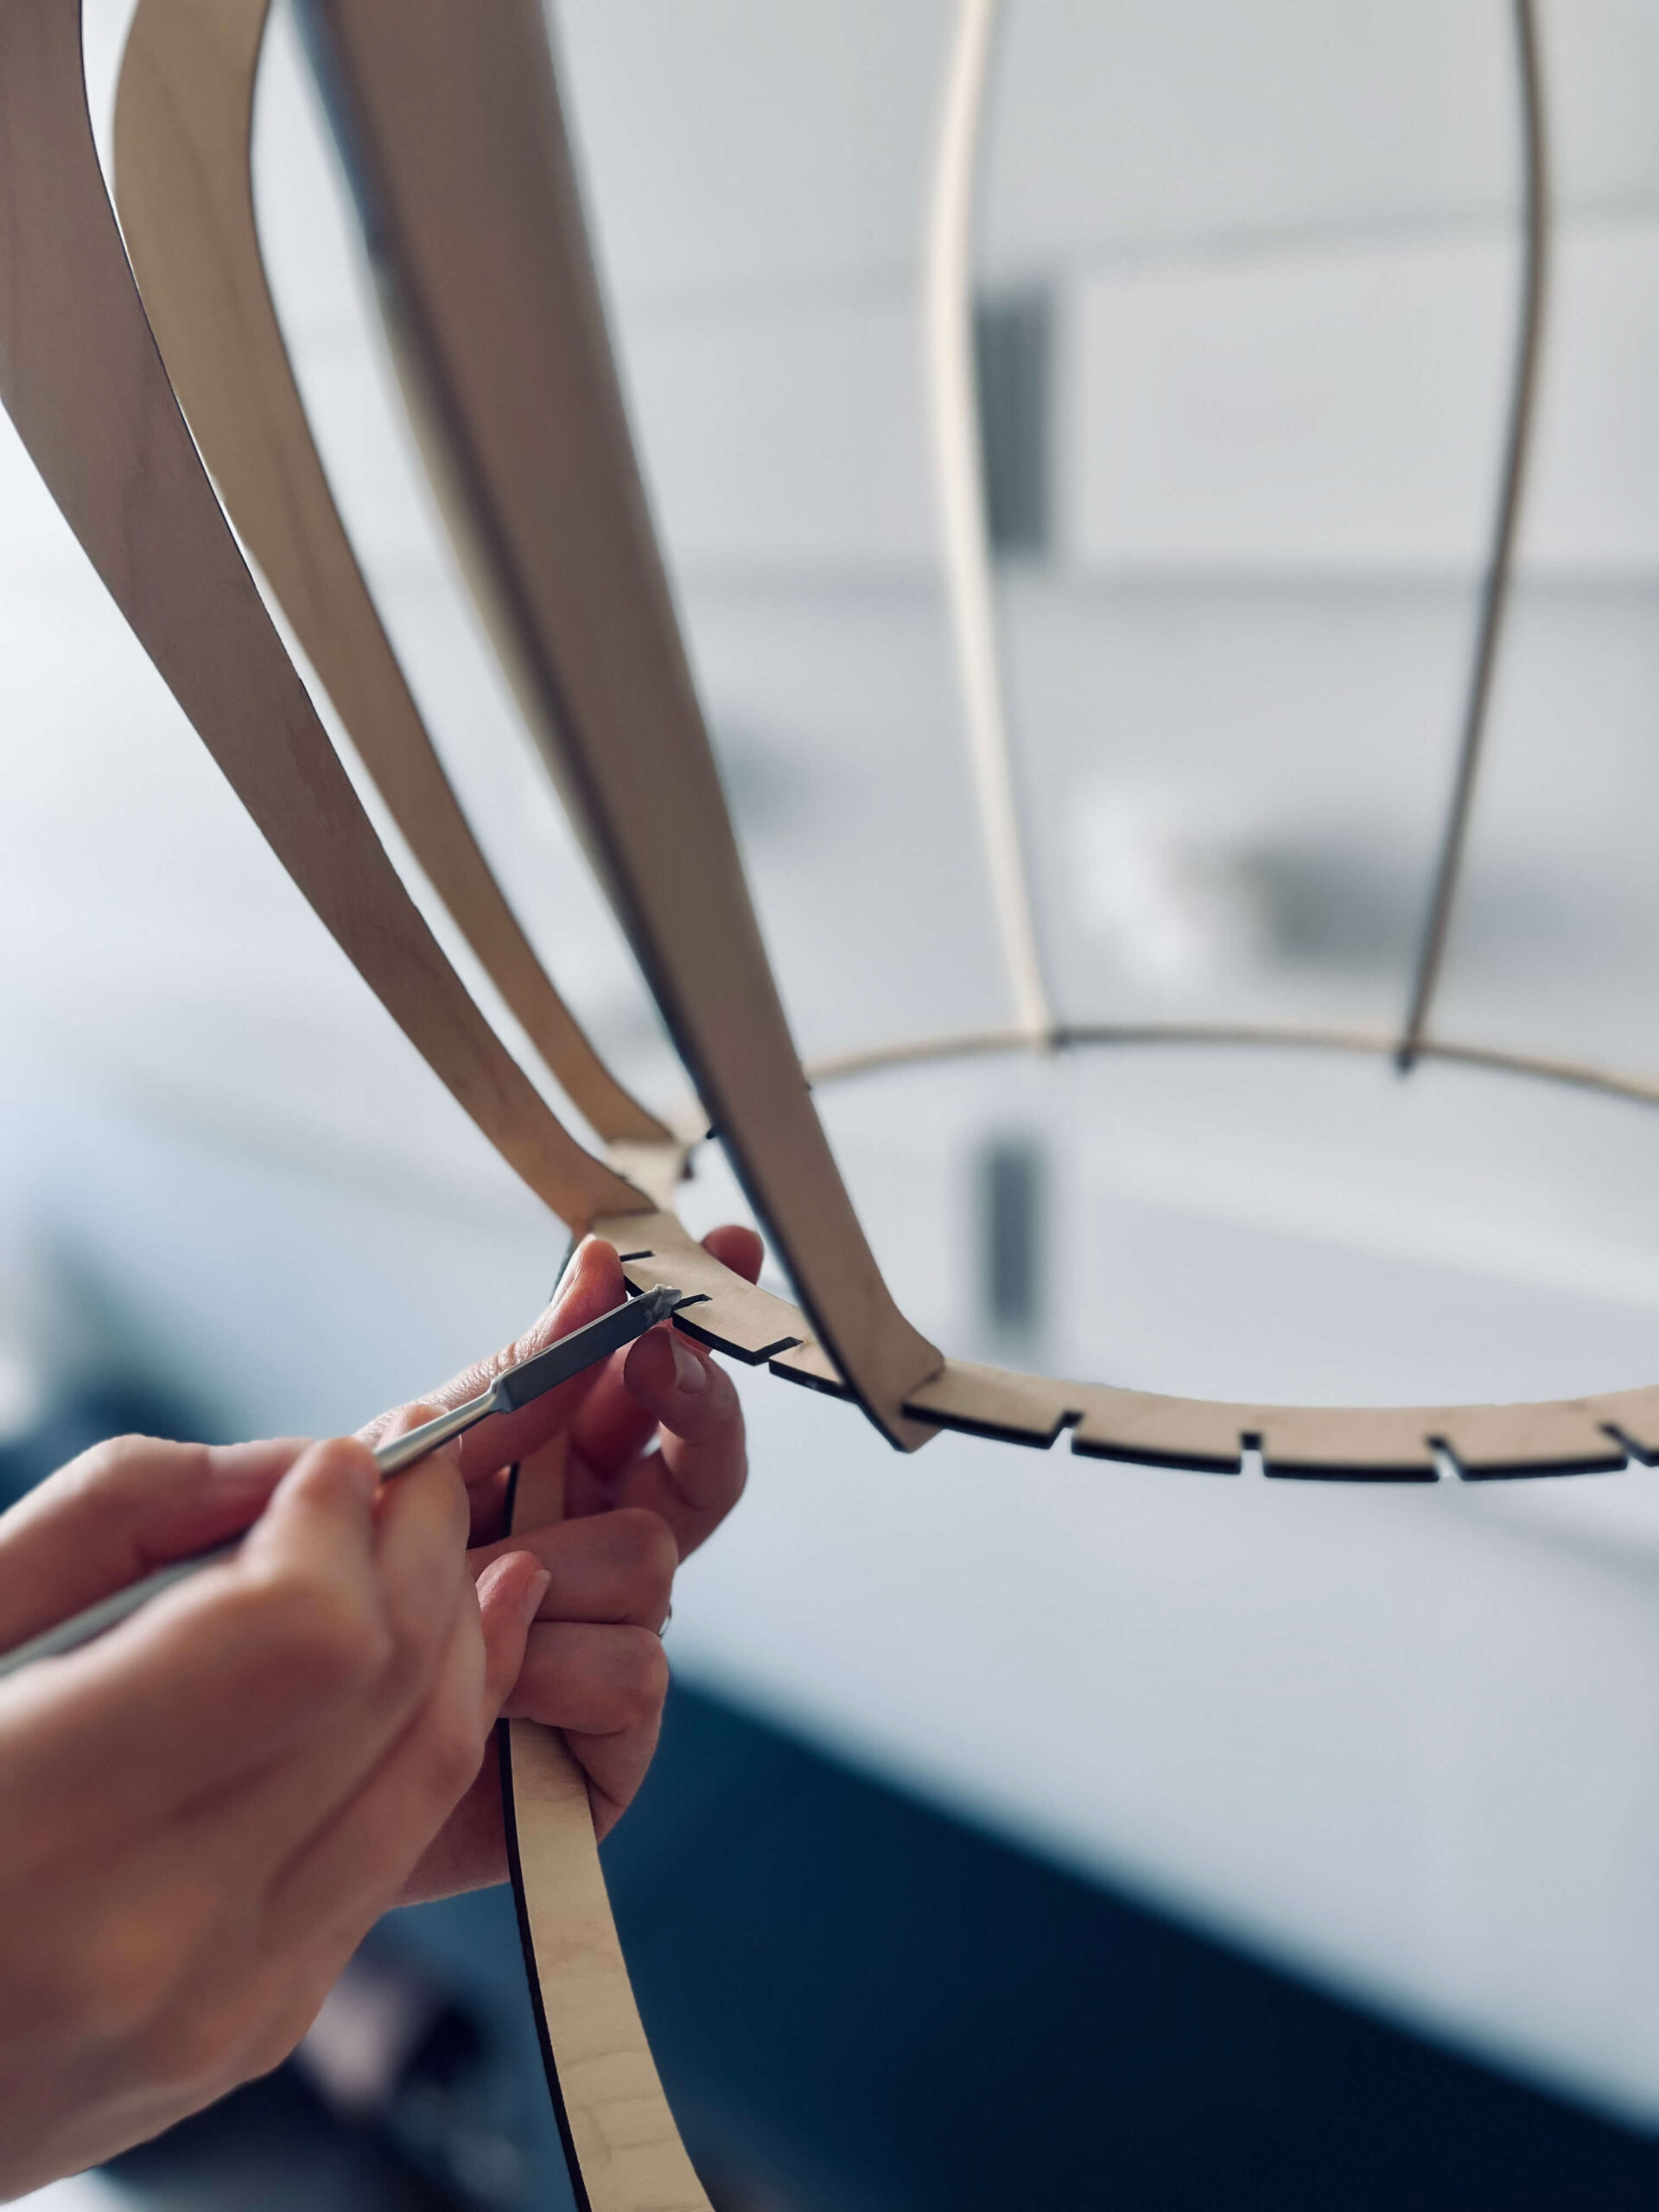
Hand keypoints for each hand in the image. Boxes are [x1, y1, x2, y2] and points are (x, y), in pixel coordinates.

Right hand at [0, 1425, 546, 2193]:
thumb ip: (108, 1522)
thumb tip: (284, 1467)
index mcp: (42, 1824)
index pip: (303, 1635)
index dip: (342, 1526)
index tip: (339, 1458)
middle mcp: (153, 1939)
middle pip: (385, 1688)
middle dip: (422, 1546)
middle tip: (422, 1464)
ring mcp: (219, 2009)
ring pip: (426, 1770)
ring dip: (458, 1631)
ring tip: (449, 1536)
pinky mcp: (255, 2033)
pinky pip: (392, 1851)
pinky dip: (430, 1733)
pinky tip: (444, 1652)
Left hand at [368, 1225, 761, 1899]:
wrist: (268, 1753)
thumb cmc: (333, 1597)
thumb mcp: (413, 1462)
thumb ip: (512, 1379)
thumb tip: (592, 1271)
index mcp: (560, 1480)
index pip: (654, 1391)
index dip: (694, 1325)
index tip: (721, 1248)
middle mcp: (601, 1554)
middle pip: (705, 1463)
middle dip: (690, 1402)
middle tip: (658, 1361)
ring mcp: (614, 1645)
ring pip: (651, 1556)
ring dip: (550, 1564)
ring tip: (462, 1594)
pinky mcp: (612, 1746)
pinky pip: (630, 1666)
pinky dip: (546, 1665)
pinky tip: (488, 1681)